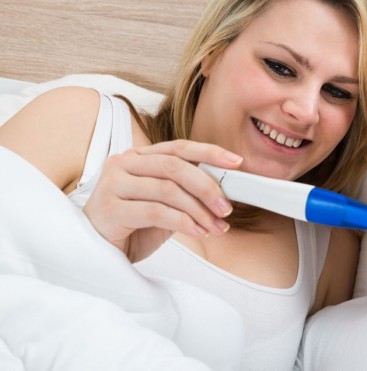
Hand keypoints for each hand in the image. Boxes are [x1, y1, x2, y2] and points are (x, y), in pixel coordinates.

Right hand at [83, 139, 241, 261]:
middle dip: (207, 187)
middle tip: (226, 207)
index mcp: (139, 157)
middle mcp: (124, 164)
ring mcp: (113, 185)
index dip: (209, 152)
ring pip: (168, 190)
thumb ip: (185, 192)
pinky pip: (156, 212)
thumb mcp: (164, 204)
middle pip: (175, 167)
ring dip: (198, 210)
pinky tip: (197, 232)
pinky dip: (183, 222)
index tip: (235, 162)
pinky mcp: (110, 209)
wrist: (96, 253)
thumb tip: (223, 193)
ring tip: (214, 226)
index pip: (179, 147)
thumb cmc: (131, 226)